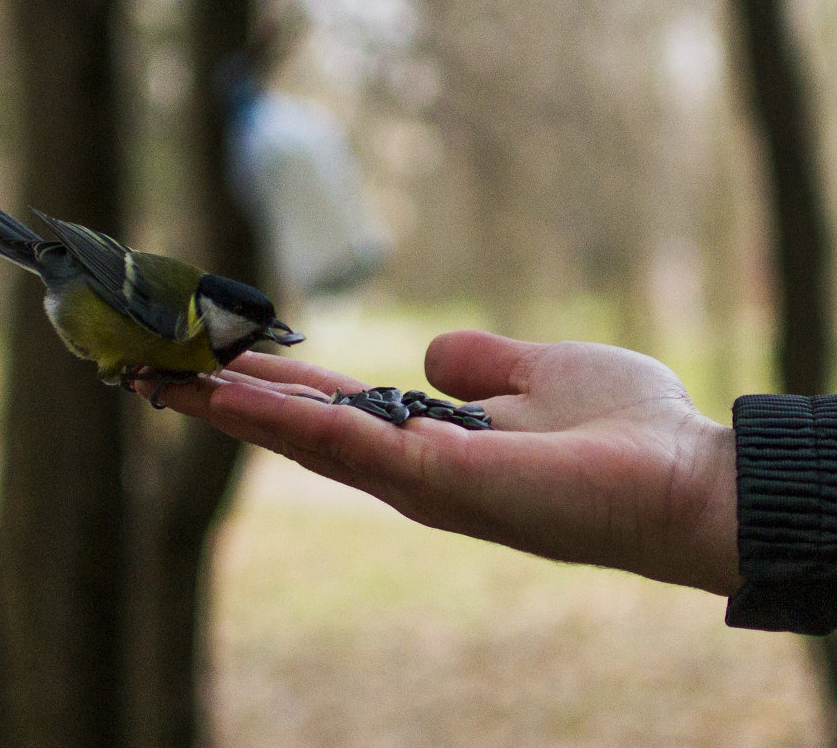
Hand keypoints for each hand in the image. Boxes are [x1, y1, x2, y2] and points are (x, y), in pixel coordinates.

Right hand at [137, 331, 739, 595]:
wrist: (689, 479)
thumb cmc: (628, 431)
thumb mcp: (541, 371)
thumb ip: (482, 363)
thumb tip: (434, 352)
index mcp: (433, 442)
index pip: (331, 413)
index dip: (268, 388)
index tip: (207, 360)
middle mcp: (415, 470)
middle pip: (301, 433)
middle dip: (225, 402)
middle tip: (147, 372)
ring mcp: (424, 483)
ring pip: (307, 443)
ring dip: (234, 411)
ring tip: (163, 379)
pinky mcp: (445, 484)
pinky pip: (350, 449)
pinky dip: (285, 424)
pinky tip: (233, 397)